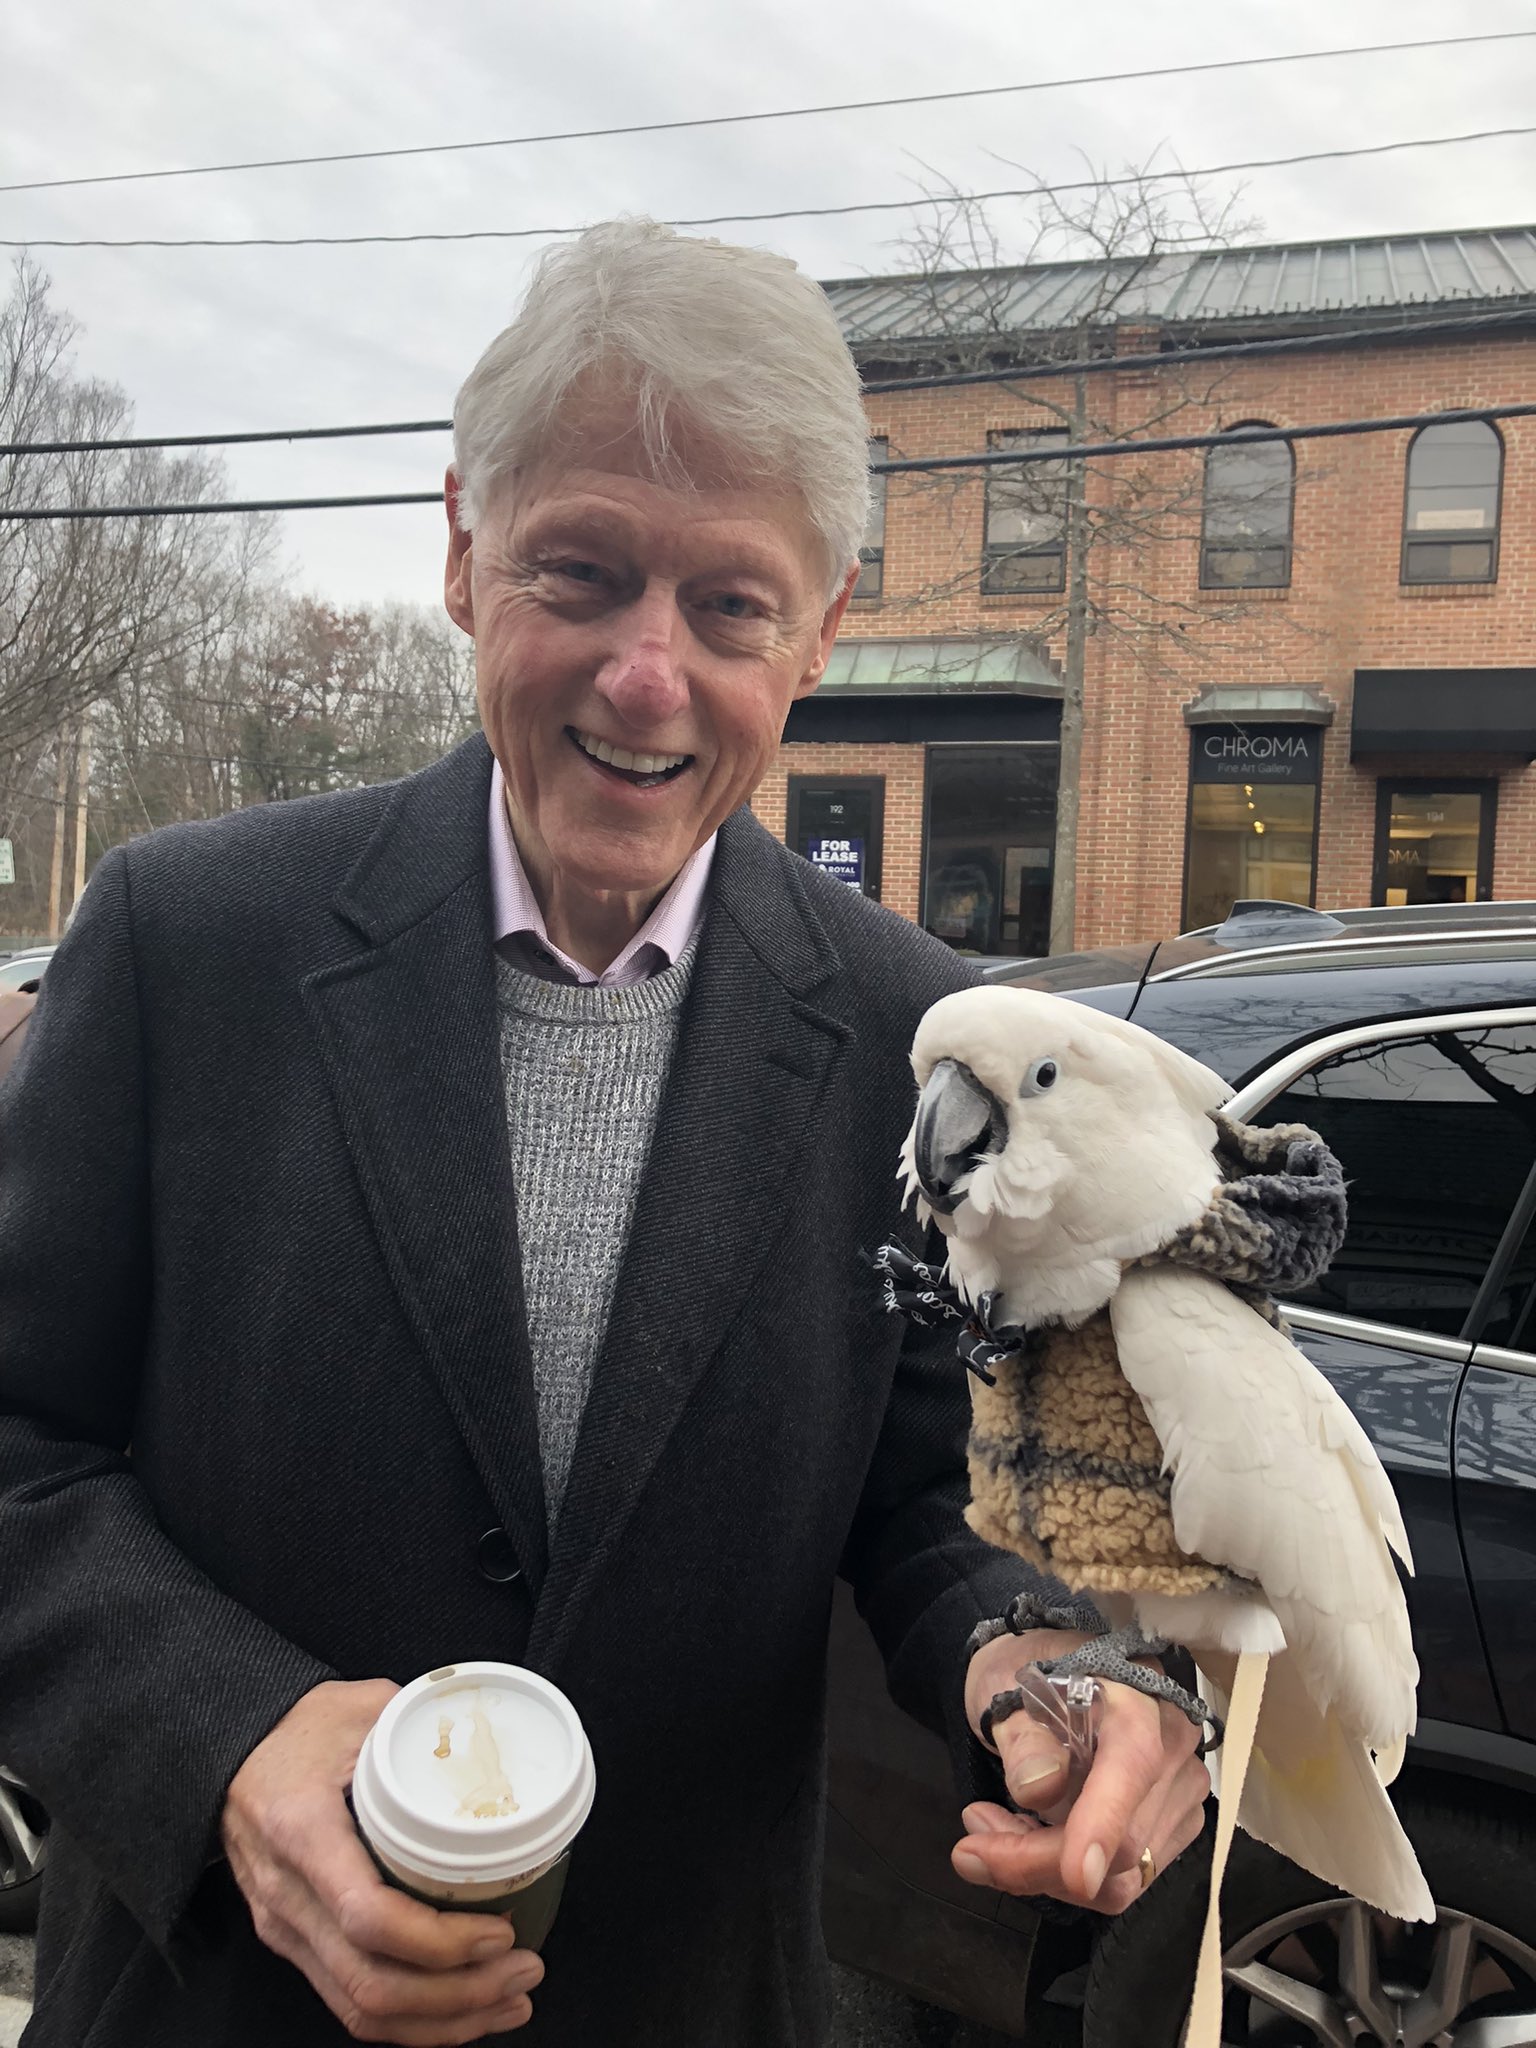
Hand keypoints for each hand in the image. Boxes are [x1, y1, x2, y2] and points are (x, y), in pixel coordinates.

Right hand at [221, 1679, 543, 2043]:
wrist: (228, 1753)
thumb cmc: (297, 1729)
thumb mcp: (358, 1707)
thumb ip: (423, 1723)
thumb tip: (494, 1740)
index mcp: (302, 1832)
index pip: (367, 1916)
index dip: (439, 1940)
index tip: (498, 1930)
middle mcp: (289, 1896)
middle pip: (372, 1982)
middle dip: (459, 1994)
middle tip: (525, 1970)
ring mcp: (286, 1930)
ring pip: (361, 2008)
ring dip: (443, 2019)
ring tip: (510, 2002)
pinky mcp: (295, 1945)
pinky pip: (349, 2003)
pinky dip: (410, 2022)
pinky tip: (460, 2011)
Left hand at [953, 1629, 1207, 1915]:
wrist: (1054, 1665)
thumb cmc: (1028, 1670)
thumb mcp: (1005, 1684)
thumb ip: (1024, 1735)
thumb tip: (1039, 1790)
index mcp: (1135, 1701)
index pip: (1130, 1769)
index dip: (1103, 1824)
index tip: (1077, 1875)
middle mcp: (1172, 1749)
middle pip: (1123, 1845)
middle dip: (1038, 1862)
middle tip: (970, 1848)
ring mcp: (1180, 1793)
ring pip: (1123, 1877)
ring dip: (1047, 1871)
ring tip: (993, 1832)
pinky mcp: (1173, 1827)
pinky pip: (1124, 1878)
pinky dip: (1069, 1873)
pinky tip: (1032, 1836)